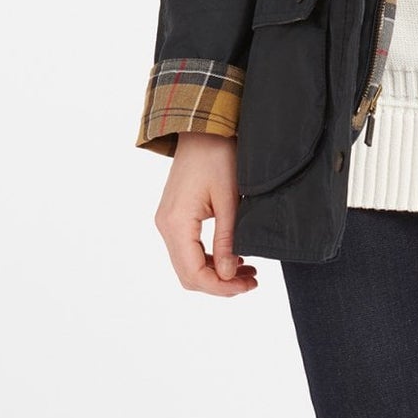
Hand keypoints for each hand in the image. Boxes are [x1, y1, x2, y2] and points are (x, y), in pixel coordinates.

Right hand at [155, 132, 258, 296]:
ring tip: (248, 273)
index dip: (221, 287)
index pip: (193, 273)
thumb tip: (228, 274)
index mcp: (176, 223)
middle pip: (188, 275)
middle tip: (251, 282)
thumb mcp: (229, 200)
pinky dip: (209, 260)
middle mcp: (166, 226)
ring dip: (215, 274)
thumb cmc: (218, 156)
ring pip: (187, 265)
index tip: (248, 286)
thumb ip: (227, 240)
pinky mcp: (175, 218)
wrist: (202, 130)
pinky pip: (188, 250)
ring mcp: (168, 222)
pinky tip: (234, 258)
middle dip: (219, 284)